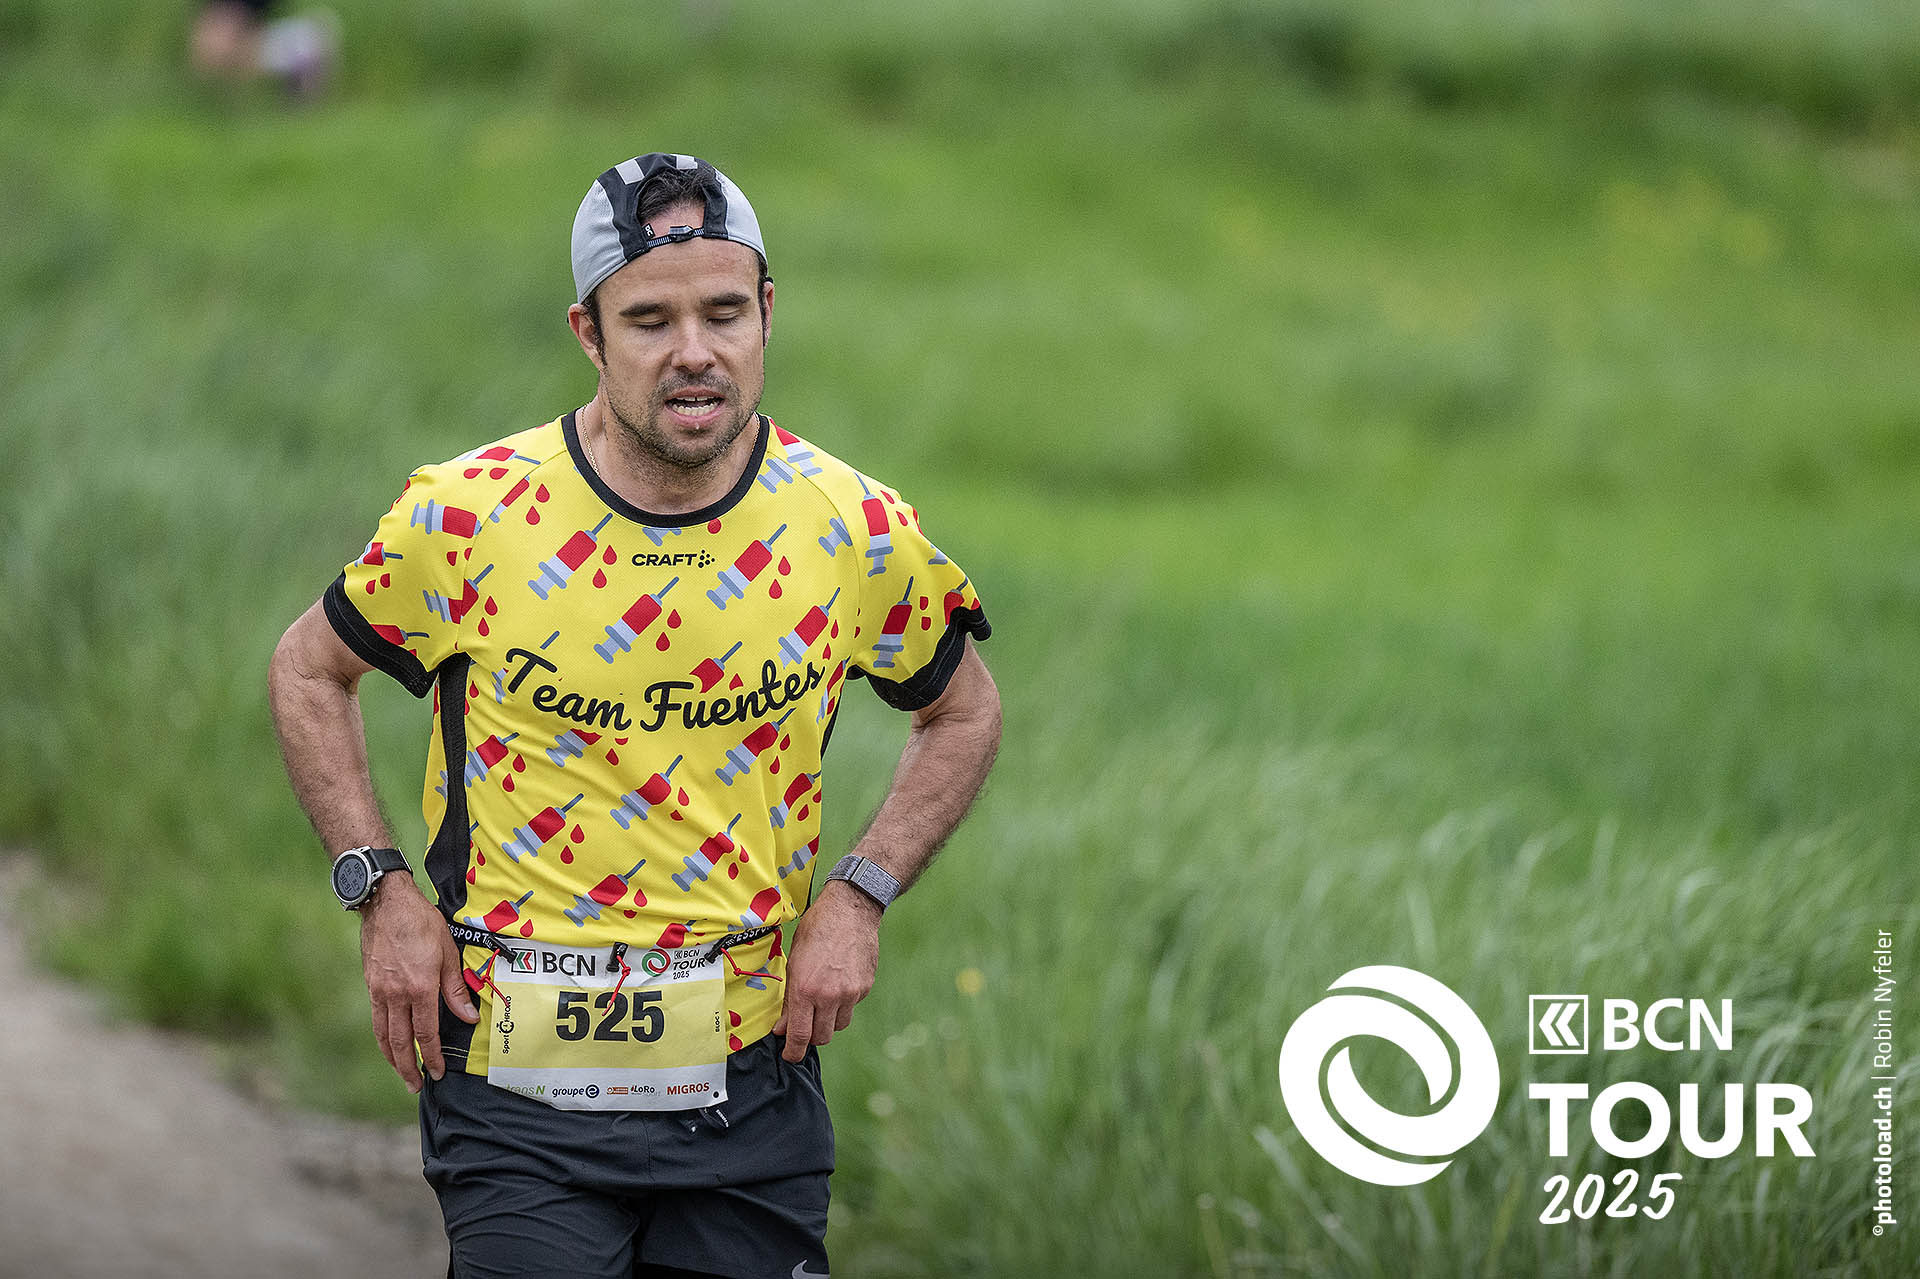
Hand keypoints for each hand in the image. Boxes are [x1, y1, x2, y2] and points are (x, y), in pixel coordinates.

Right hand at [359, 875, 477, 1091]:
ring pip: (384, 1034)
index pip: (426, 1033)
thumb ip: (456, 989)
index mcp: (420, 987)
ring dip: (392, 1058)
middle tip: (416, 1085)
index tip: (436, 1073)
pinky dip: (382, 1037)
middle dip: (408, 1067)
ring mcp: (380, 990)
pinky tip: (388, 1044)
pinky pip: (376, 1019)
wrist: (387, 903)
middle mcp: (397, 994)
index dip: (431, 1056)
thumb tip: (468, 1017)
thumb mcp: (448, 952)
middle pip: (401, 1041)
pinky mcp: (371, 985)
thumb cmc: (422, 923)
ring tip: (401, 1073)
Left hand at [772, 880, 880, 1062]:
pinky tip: (838, 982)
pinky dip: (843, 1003)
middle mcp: (829, 996)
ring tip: (822, 1001)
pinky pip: (852, 1007)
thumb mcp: (794, 962)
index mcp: (806, 989)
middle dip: (811, 1037)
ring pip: (839, 1025)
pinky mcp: (865, 987)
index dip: (793, 1052)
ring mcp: (851, 993)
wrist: (851, 910)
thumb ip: (789, 999)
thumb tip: (782, 1028)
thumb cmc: (816, 930)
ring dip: (828, 1021)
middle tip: (804, 1026)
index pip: (800, 1035)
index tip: (790, 1055)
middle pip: (822, 1037)